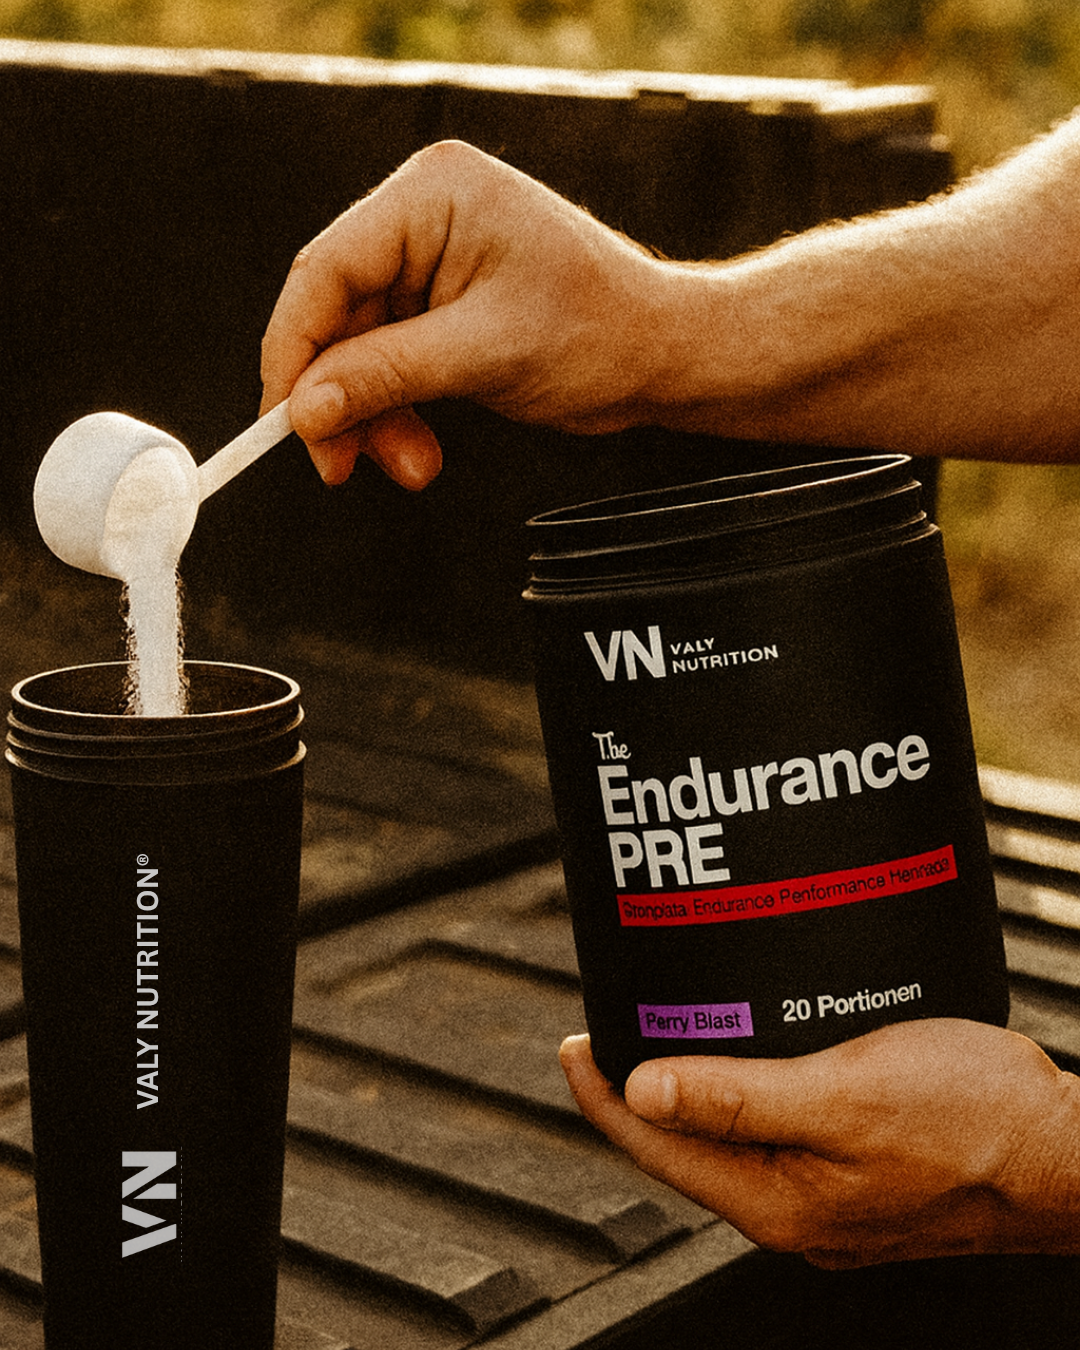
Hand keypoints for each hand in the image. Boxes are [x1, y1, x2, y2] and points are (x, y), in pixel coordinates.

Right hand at [260, 140, 682, 488]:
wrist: (664, 354)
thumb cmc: (601, 333)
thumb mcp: (484, 356)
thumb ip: (386, 377)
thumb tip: (303, 410)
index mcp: (432, 195)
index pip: (325, 271)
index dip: (294, 353)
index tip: (285, 424)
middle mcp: (423, 214)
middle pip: (336, 314)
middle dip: (341, 398)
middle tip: (341, 466)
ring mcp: (431, 257)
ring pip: (359, 348)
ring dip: (374, 416)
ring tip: (412, 467)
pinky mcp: (442, 301)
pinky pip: (390, 359)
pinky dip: (398, 410)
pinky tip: (420, 449)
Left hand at [560, 1020, 1079, 1267]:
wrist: (1068, 1153)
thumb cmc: (974, 1123)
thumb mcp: (844, 1097)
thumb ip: (739, 1098)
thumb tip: (642, 1090)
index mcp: (777, 1202)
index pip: (656, 1146)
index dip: (603, 1095)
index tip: (572, 1044)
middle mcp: (793, 1207)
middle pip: (687, 1144)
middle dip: (641, 1086)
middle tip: (615, 1022)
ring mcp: (826, 1193)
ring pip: (731, 1134)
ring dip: (694, 1082)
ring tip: (669, 1028)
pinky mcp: (857, 1168)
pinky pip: (775, 1126)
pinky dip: (745, 1084)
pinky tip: (751, 1048)